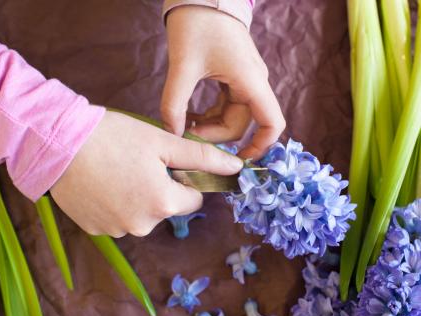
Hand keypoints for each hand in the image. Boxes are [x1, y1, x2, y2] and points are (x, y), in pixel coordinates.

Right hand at [50, 111, 242, 237]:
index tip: (168, 162)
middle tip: (139, 162)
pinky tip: (102, 183)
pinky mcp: (95, 230)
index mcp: (164, 203)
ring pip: (142, 213)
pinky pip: (118, 218)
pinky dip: (116, 203)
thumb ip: (202, 157)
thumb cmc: (114, 138)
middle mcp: (143, 225)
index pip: (193, 198)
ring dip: (137, 196)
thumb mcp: (162, 142)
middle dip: (161, 187)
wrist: (58, 143)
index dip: (186, 178)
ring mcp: (116, 231)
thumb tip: (238, 167)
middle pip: (167, 207)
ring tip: (117, 170)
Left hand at [162, 6, 284, 159]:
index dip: (261, 146)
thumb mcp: (182, 65)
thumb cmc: (197, 25)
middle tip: (185, 133)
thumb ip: (175, 103)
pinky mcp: (233, 79)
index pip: (272, 123)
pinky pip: (225, 107)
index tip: (238, 161)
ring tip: (183, 124)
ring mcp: (244, 82)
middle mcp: (253, 85)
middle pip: (241, 125)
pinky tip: (189, 115)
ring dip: (210, 127)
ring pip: (231, 118)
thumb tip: (172, 133)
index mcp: (250, 82)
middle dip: (214, 136)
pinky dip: (209, 116)